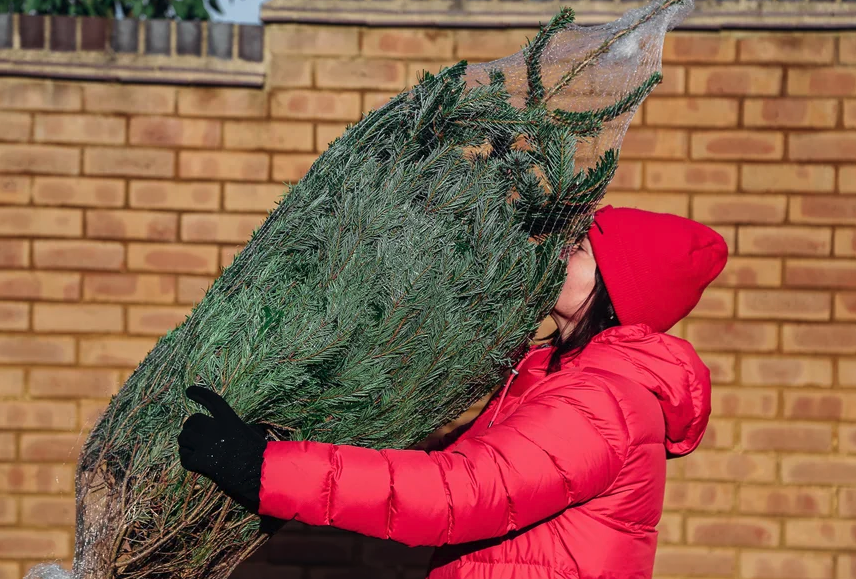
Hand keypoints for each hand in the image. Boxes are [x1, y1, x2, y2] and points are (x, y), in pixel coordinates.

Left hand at [177, 385, 284, 533]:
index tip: (189, 390)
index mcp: (230, 420)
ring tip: (193, 450)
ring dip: (186, 444)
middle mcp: (216, 429)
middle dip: (190, 428)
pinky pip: (184, 457)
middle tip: (193, 435)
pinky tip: (195, 463)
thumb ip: (236, 427)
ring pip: (184, 438)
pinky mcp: (200, 461)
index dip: (199, 394)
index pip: (212, 400)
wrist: (257, 474)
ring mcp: (206, 444)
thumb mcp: (251, 433)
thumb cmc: (259, 455)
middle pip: (192, 421)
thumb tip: (233, 428)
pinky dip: (187, 459)